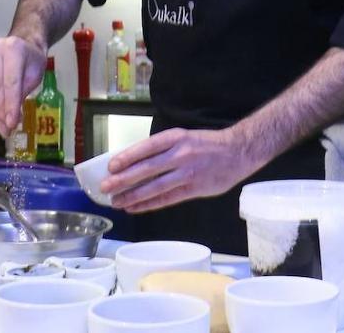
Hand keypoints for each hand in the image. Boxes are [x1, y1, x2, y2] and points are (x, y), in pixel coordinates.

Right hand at [0, 36, 45, 136]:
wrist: (23, 44)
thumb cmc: (32, 60)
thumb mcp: (35, 75)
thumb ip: (23, 94)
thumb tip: (11, 120)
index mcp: (13, 48)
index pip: (11, 82)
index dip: (10, 104)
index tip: (11, 123)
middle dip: (1, 111)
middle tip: (6, 129)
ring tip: (3, 127)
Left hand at [100, 128, 263, 213]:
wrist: (238, 151)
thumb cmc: (206, 144)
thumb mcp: (183, 137)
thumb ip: (162, 149)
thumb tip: (133, 162)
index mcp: (175, 138)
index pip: (146, 148)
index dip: (127, 158)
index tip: (110, 166)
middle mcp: (180, 154)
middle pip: (147, 169)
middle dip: (123, 180)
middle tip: (105, 187)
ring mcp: (188, 173)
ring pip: (155, 187)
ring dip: (133, 195)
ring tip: (117, 201)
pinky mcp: (194, 189)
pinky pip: (167, 199)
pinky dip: (149, 204)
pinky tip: (135, 207)